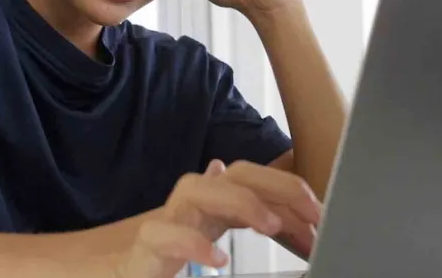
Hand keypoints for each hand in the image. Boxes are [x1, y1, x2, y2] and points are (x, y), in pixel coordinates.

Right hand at [117, 160, 320, 277]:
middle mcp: (194, 201)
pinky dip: (191, 243)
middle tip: (311, 214)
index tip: (321, 218)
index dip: (291, 193)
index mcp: (217, 199)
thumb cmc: (170, 251)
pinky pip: (164, 233)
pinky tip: (217, 260)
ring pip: (196, 189)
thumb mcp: (221, 232)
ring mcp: (169, 219)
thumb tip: (290, 208)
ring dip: (238, 201)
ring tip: (270, 224)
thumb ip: (255, 219)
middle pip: (237, 173)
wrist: (120, 270)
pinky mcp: (146, 245)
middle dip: (276, 186)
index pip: (259, 181)